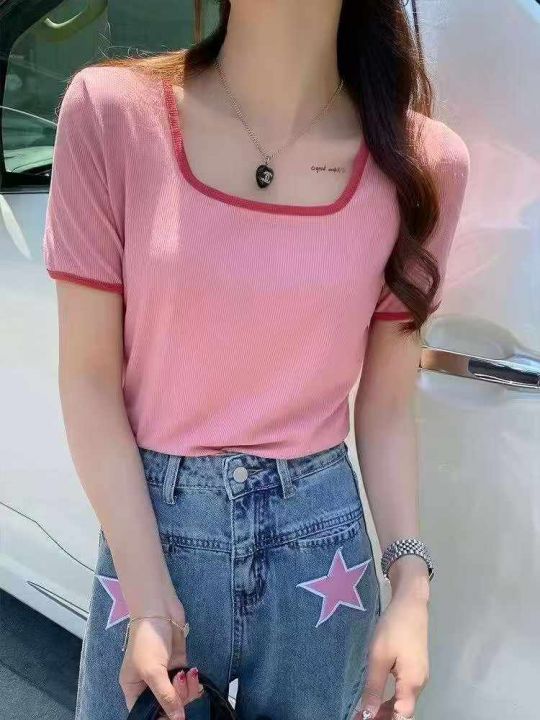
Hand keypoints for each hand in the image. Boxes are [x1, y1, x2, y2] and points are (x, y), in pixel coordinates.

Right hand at [119, 600, 202, 719]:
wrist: (159, 609)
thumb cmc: (147, 640)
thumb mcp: (152, 671)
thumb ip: (165, 696)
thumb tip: (178, 719)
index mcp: (134, 690)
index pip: (144, 714)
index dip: (158, 718)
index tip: (172, 716)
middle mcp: (149, 685)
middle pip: (165, 707)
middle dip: (177, 701)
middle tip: (179, 683)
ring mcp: (165, 675)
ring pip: (179, 696)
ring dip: (187, 690)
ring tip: (187, 674)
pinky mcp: (179, 664)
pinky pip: (188, 683)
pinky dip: (193, 682)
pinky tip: (194, 673)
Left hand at [354, 589, 428, 718]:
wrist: (410, 603)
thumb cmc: (394, 628)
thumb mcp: (379, 657)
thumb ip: (373, 687)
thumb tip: (368, 713)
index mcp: (412, 684)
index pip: (401, 716)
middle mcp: (419, 684)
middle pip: (402, 711)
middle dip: (382, 718)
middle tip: (359, 717)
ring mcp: (419, 676)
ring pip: (402, 702)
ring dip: (385, 710)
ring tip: (364, 712)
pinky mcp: (415, 668)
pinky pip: (403, 692)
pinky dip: (390, 699)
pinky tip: (376, 698)